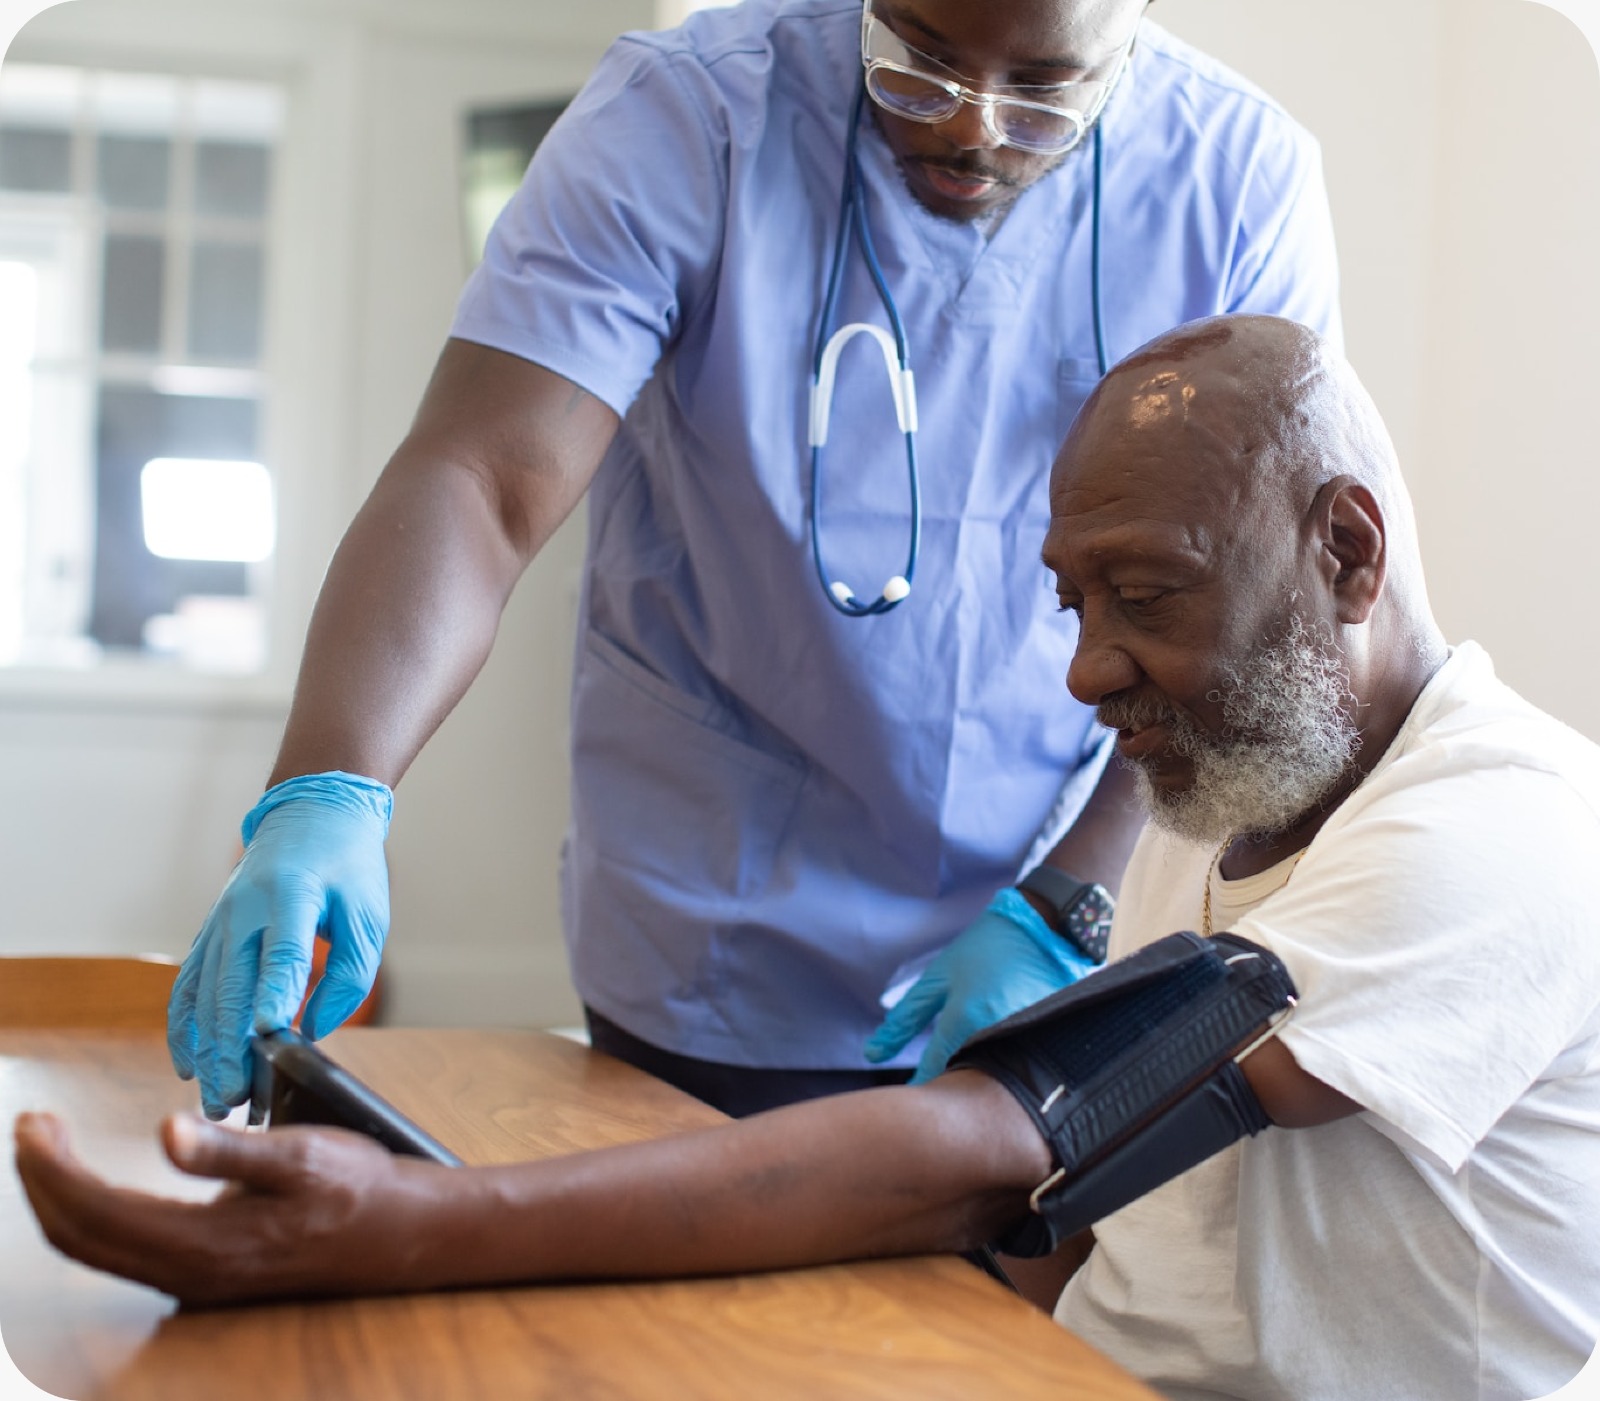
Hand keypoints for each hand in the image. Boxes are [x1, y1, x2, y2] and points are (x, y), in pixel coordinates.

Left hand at [13, 1111, 449, 1305]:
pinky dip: (88, 1213)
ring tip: (50, 1146)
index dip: (51, 1167)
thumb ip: (230, 1148)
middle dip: (41, 1180)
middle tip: (32, 1124)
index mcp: (203, 1246)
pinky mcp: (200, 1273)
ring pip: (94, 1249)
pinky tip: (92, 1181)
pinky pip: (118, 1251)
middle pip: (79, 1237)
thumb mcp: (302, 1154)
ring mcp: (191, 1281)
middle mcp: (186, 1275)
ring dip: (59, 1197)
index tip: (35, 1120)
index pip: (94, 1210)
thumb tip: (166, 1132)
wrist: (400, 1234)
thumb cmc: (357, 1188)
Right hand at [167, 772, 392, 1116]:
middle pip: (231, 986)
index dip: (274, 995)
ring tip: (215, 1099)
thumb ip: (349, 974)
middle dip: (229, 1048)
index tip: (269, 1036)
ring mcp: (219, 922)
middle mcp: (244, 909)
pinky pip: (188, 986)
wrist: (311, 814)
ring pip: (202, 995)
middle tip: (234, 1100)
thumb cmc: (346, 867)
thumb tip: (312, 1029)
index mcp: (291, 895)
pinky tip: (188, 1064)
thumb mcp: (368, 914)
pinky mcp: (209, 934)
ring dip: (205, 1050)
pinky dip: (185, 1028)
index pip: (282, 952)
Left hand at [864, 888, 1097, 1081]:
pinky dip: (1010, 1064)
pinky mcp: (1050, 1039)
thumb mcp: (939, 977)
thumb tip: (873, 1054)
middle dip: (953, 1082)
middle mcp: (997, 1035)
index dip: (922, 1083)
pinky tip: (1006, 1057)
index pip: (935, 1069)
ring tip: (976, 1071)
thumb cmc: (985, 948)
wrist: (1043, 925)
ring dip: (982, 1077)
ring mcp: (1028, 1039)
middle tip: (945, 1086)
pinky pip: (1022, 1064)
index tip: (914, 1098)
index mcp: (964, 1019)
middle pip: (967, 1079)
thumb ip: (905, 1018)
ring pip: (995, 1076)